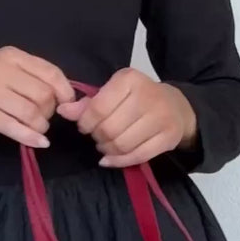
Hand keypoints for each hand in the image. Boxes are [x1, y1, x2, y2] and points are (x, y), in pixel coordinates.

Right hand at [0, 48, 74, 148]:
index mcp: (12, 55)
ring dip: (40, 126)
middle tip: (43, 117)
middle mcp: (2, 70)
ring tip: (37, 128)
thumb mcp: (0, 63)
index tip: (66, 104)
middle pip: (44, 96)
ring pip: (31, 113)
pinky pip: (13, 127)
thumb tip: (62, 94)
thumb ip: (28, 73)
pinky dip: (30, 137)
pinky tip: (39, 142)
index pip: (51, 73)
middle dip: (50, 111)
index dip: (65, 92)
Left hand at [57, 68, 197, 167]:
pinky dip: (120, 161)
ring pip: (122, 145)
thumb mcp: (113, 93)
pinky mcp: (169, 138)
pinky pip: (138, 156)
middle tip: (98, 136)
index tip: (85, 126)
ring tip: (106, 145)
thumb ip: (88, 103)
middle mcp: (147, 96)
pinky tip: (111, 159)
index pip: (98, 108)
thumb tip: (63, 111)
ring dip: (107, 150)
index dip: (86, 122)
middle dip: (97, 137)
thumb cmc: (138, 98)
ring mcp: (161, 118)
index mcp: (130, 79)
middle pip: (109, 129)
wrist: (176, 106)